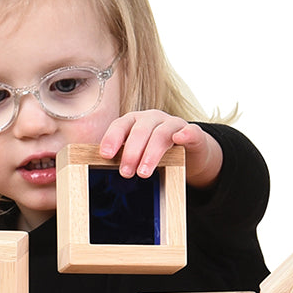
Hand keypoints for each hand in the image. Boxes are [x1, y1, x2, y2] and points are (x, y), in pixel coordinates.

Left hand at [99, 110, 222, 187]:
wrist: (190, 154)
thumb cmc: (155, 154)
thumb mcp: (137, 155)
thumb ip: (121, 159)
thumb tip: (98, 173)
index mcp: (135, 122)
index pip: (121, 126)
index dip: (112, 138)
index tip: (105, 155)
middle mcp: (153, 119)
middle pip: (140, 131)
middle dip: (131, 152)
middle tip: (125, 173)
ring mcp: (174, 125)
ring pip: (161, 134)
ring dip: (151, 153)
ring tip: (143, 173)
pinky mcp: (194, 134)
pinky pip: (192, 132)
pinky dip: (186, 134)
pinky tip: (181, 139)